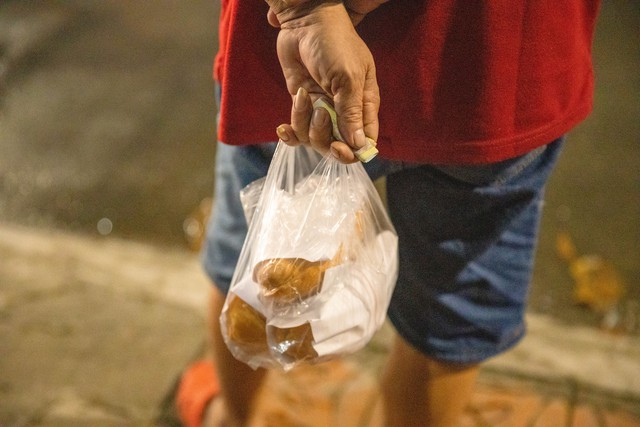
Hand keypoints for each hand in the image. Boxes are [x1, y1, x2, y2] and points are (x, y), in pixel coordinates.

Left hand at [269, 1, 379, 162]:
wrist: (305, 23)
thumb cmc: (334, 44)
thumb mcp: (347, 78)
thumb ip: (352, 113)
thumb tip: (359, 146)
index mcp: (364, 105)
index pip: (364, 141)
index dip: (352, 152)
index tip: (338, 147)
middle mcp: (345, 112)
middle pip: (338, 146)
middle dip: (324, 138)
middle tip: (319, 113)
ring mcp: (323, 110)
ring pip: (314, 140)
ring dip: (304, 123)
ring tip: (304, 96)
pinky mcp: (303, 106)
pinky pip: (298, 131)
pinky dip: (290, 132)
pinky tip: (282, 128)